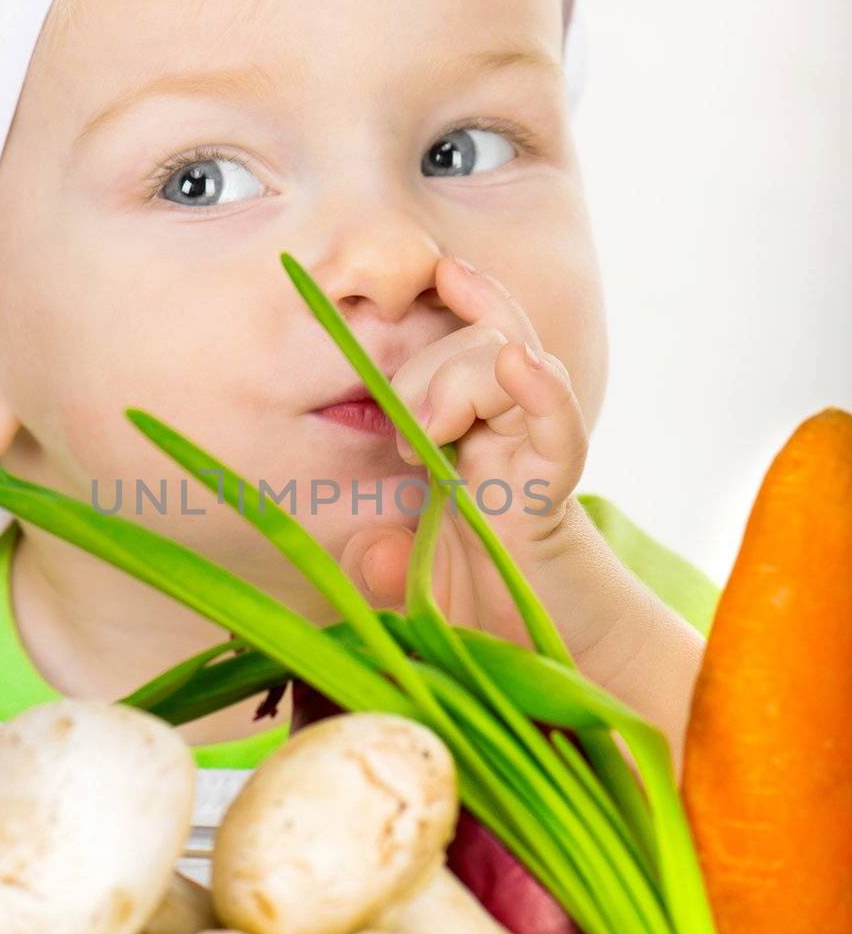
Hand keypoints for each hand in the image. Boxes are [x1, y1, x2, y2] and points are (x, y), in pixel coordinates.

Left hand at [339, 254, 591, 647]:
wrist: (557, 653)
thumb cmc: (490, 610)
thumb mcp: (418, 586)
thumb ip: (386, 570)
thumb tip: (374, 554)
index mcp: (461, 437)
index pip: (451, 350)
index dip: (438, 310)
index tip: (418, 279)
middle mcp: (499, 431)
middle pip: (473, 344)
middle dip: (426, 369)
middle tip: (406, 439)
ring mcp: (529, 452)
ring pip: (509, 360)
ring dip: (460, 379)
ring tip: (433, 434)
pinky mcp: (555, 489)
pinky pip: (557, 426)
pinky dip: (542, 391)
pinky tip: (523, 364)